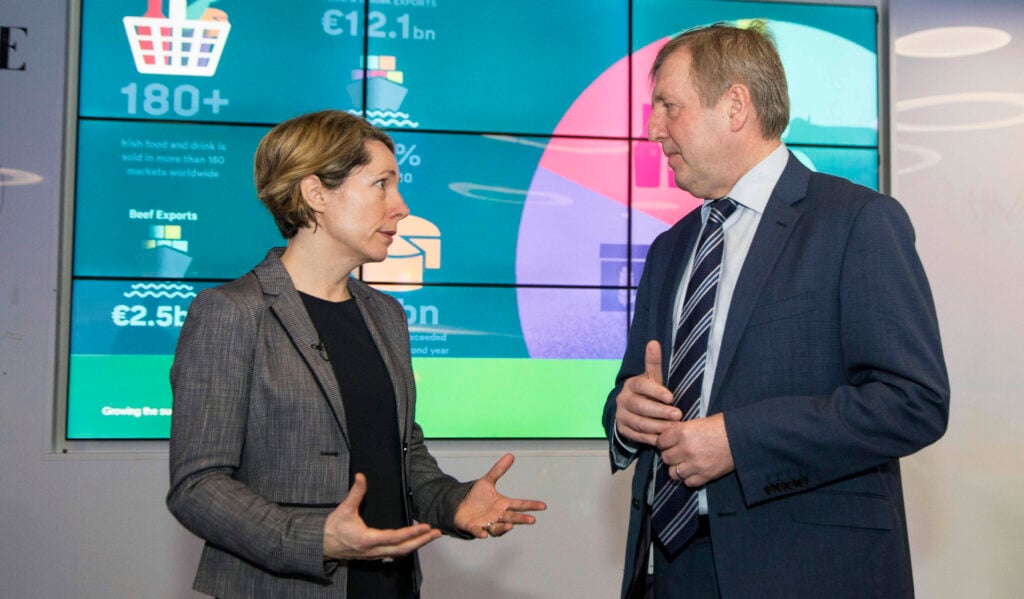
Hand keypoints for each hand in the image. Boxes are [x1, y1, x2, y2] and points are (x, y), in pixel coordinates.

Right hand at [323, 473, 440, 560]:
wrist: (322, 545)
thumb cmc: (333, 528)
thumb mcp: (344, 509)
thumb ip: (355, 493)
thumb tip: (361, 476)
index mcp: (368, 539)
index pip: (395, 537)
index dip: (412, 533)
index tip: (425, 526)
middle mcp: (374, 550)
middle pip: (403, 549)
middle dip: (421, 541)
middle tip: (436, 533)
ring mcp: (375, 555)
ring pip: (400, 553)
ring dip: (416, 545)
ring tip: (430, 536)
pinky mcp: (374, 555)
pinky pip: (394, 554)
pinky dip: (407, 548)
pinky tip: (415, 541)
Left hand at [454, 453, 546, 538]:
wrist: (459, 505)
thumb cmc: (476, 496)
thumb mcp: (487, 481)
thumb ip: (499, 470)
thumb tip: (510, 455)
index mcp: (502, 504)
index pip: (519, 504)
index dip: (531, 505)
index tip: (543, 506)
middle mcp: (497, 515)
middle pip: (512, 517)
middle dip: (521, 519)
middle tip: (532, 520)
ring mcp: (486, 523)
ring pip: (497, 528)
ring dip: (503, 528)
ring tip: (510, 526)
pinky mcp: (473, 527)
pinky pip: (478, 531)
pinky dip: (481, 533)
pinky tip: (484, 534)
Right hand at [615, 340, 682, 445]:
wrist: (630, 408)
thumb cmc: (647, 391)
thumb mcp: (651, 377)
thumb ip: (653, 363)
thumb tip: (653, 342)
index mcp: (631, 385)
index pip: (641, 386)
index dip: (656, 392)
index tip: (671, 397)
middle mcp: (623, 400)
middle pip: (640, 407)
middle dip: (660, 412)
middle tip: (678, 415)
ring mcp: (621, 415)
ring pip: (639, 423)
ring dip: (658, 426)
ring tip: (673, 428)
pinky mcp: (622, 429)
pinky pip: (637, 436)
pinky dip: (651, 438)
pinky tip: (664, 437)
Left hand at [658, 413, 734, 487]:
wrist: (743, 437)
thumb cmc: (722, 426)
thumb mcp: (698, 422)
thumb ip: (682, 431)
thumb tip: (669, 436)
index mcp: (683, 432)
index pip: (661, 441)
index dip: (664, 442)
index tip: (669, 442)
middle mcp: (686, 449)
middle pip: (666, 458)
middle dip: (670, 455)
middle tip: (678, 452)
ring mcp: (695, 464)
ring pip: (673, 472)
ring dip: (678, 468)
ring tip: (685, 462)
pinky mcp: (706, 475)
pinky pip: (688, 482)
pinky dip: (689, 477)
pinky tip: (694, 470)